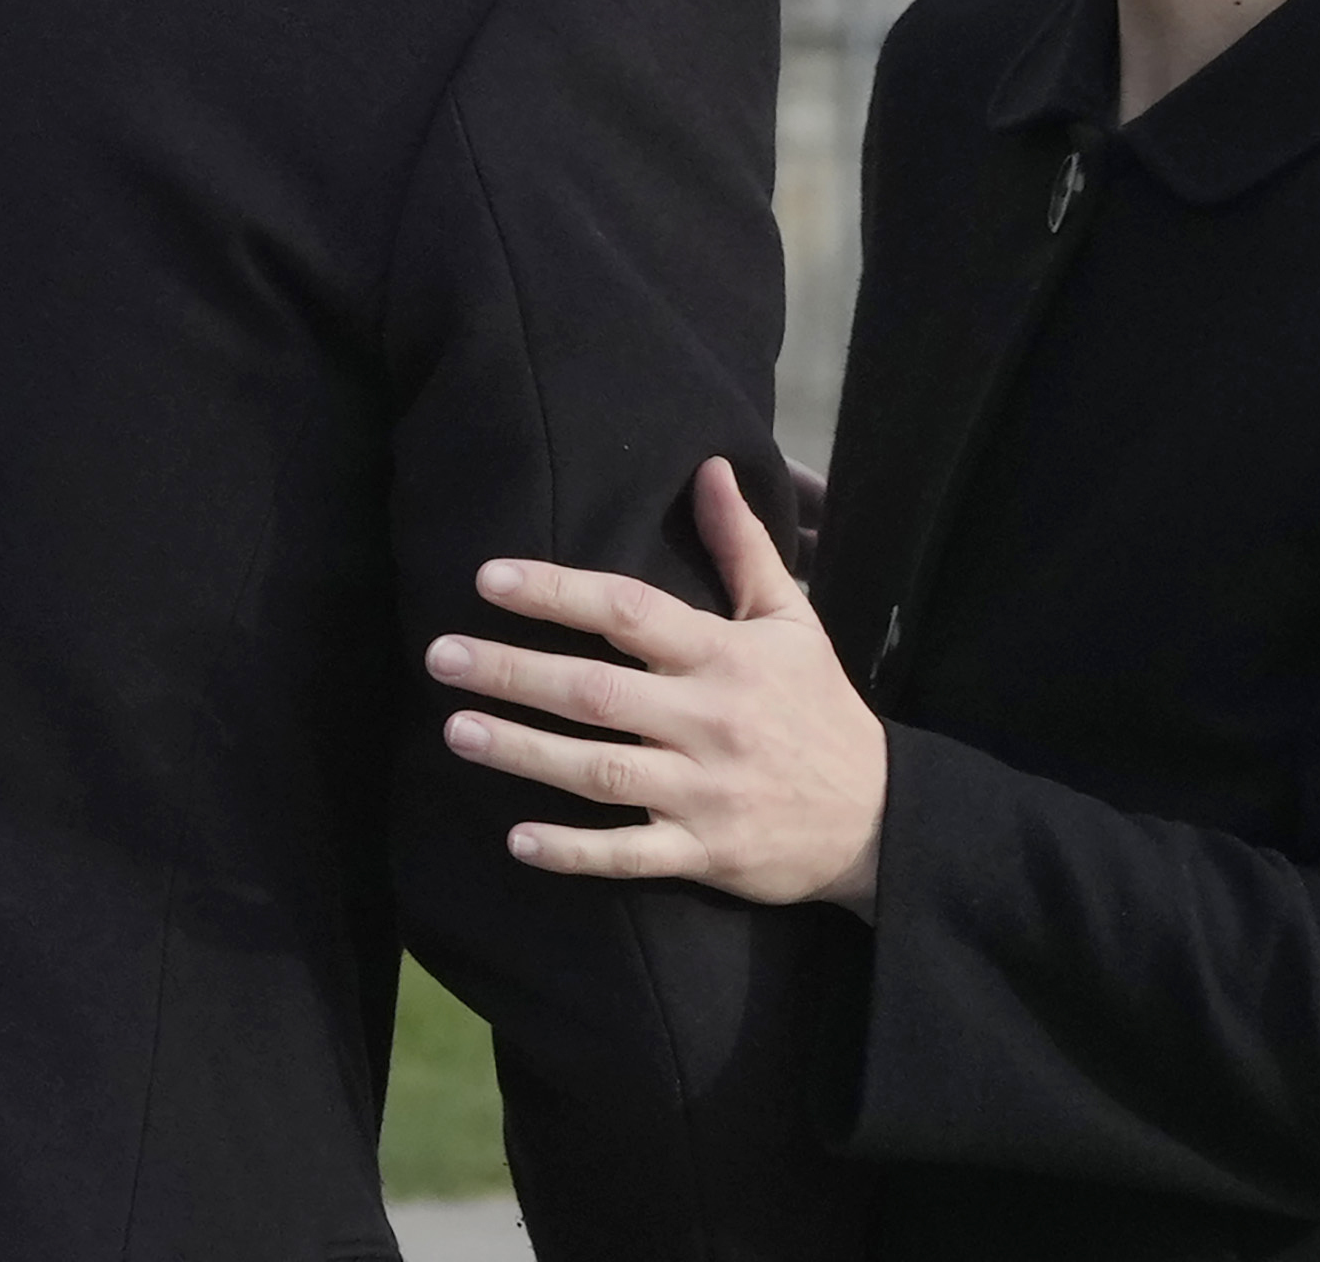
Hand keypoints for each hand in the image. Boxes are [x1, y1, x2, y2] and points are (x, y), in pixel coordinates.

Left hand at [425, 456, 888, 912]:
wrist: (879, 816)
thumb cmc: (820, 708)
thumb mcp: (792, 619)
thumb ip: (744, 545)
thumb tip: (710, 467)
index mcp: (724, 656)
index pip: (629, 612)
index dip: (558, 592)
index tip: (489, 578)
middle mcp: (709, 720)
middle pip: (597, 692)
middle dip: (514, 672)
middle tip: (440, 655)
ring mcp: (704, 791)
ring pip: (600, 770)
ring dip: (524, 752)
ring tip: (456, 729)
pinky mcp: (704, 852)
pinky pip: (629, 853)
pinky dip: (574, 851)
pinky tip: (517, 839)